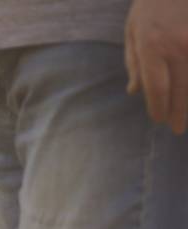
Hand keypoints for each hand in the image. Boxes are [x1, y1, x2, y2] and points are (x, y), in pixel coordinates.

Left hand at [125, 0, 187, 133]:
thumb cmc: (152, 3)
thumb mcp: (133, 29)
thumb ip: (134, 62)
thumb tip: (134, 92)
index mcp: (152, 46)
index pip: (157, 88)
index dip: (159, 108)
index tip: (159, 120)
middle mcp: (178, 47)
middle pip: (181, 90)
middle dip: (179, 113)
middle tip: (178, 128)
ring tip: (187, 116)